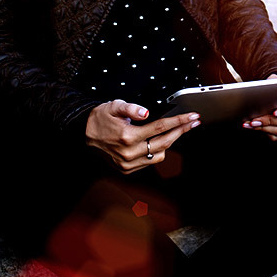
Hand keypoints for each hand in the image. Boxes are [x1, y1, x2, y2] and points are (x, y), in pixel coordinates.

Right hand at [85, 99, 199, 172]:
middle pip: (165, 142)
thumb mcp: (114, 106)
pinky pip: (149, 162)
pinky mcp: (127, 169)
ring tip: (177, 131)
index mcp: (127, 136)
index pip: (160, 127)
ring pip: (159, 155)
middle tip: (193, 122)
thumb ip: (131, 108)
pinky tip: (161, 141)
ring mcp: (128, 163)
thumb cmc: (100, 118)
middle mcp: (129, 152)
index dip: (179, 121)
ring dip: (171, 142)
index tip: (191, 117)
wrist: (83, 133)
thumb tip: (145, 112)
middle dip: (182, 131)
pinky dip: (157, 151)